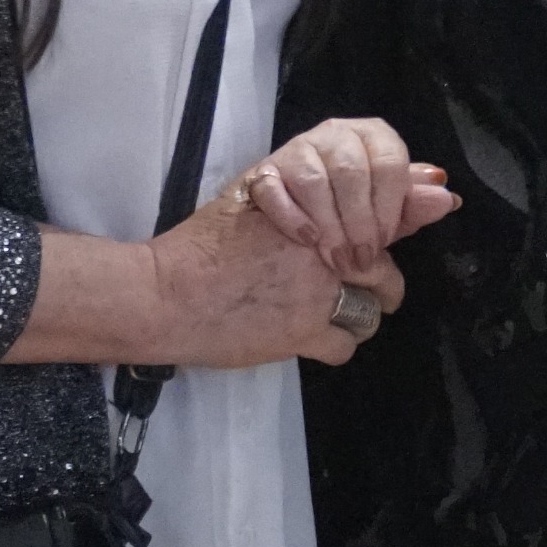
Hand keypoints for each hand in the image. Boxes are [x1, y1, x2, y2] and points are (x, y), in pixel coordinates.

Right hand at [143, 181, 410, 368]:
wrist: (165, 292)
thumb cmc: (203, 244)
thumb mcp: (255, 201)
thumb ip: (306, 199)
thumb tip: (357, 202)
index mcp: (314, 211)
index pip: (378, 221)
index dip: (380, 239)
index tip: (374, 249)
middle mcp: (323, 249)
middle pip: (382, 269)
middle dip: (381, 284)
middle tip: (371, 290)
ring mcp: (317, 292)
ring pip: (370, 311)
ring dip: (357, 317)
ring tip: (336, 317)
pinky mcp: (303, 332)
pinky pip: (344, 346)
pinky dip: (332, 347)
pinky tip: (310, 340)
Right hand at [237, 116, 457, 278]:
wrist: (284, 225)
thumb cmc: (345, 213)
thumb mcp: (382, 212)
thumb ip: (411, 206)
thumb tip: (447, 198)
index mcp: (372, 137)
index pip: (390, 160)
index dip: (390, 204)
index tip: (386, 239)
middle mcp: (335, 134)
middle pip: (353, 171)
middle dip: (359, 221)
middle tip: (360, 259)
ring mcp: (295, 149)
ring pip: (316, 181)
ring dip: (330, 226)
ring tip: (335, 259)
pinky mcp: (262, 172)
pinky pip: (276, 190)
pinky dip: (293, 218)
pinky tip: (307, 241)